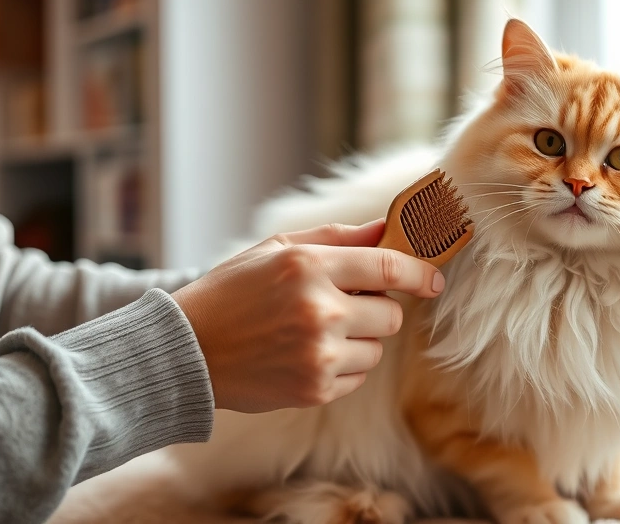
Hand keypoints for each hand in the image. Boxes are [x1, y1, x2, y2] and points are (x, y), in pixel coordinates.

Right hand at [171, 220, 444, 412]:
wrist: (186, 351)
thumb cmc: (231, 292)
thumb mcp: (276, 249)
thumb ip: (336, 238)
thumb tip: (386, 228)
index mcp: (309, 267)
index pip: (389, 268)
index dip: (420, 274)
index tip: (434, 281)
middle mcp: (320, 311)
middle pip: (390, 314)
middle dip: (377, 309)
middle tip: (343, 305)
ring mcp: (319, 355)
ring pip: (376, 348)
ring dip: (358, 340)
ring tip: (314, 333)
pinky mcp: (315, 390)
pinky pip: (357, 376)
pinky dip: (342, 367)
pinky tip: (305, 356)